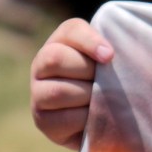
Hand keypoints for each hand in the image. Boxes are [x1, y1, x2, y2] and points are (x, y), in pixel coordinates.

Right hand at [28, 17, 111, 149]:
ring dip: (88, 97)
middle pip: (56, 59)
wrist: (105, 119)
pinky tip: (95, 118)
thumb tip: (108, 55)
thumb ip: (109, 50)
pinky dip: (85, 119)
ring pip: (58, 91)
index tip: (109, 56)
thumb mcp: (113, 62)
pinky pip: (64, 118)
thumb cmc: (112, 82)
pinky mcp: (43, 121)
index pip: (71, 31)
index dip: (90, 42)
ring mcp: (38, 93)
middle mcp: (42, 64)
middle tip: (106, 83)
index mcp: (61, 41)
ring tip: (102, 101)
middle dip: (87, 72)